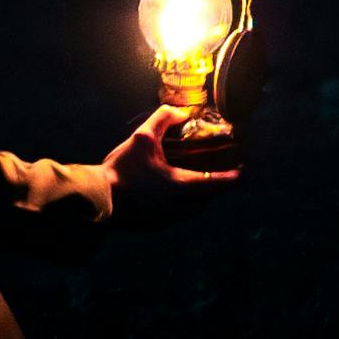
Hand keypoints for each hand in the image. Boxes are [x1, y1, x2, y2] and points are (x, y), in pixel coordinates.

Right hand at [102, 104, 239, 215]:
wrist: (96, 198)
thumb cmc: (121, 169)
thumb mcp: (142, 138)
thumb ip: (164, 119)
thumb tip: (181, 111)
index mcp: (180, 187)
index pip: (215, 184)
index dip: (231, 178)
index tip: (243, 173)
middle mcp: (178, 208)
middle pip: (205, 201)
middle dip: (212, 189)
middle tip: (216, 175)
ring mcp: (166, 220)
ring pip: (191, 211)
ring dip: (196, 199)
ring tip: (194, 184)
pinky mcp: (154, 226)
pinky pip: (176, 216)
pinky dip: (180, 206)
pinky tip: (169, 195)